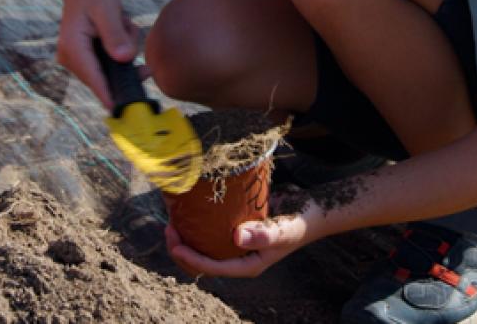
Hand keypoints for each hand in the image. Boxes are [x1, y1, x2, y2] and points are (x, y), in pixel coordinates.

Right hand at [55, 0, 140, 108]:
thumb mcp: (107, 9)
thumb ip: (116, 34)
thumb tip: (125, 59)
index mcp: (73, 48)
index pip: (94, 78)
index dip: (110, 95)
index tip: (125, 111)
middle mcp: (71, 59)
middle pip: (106, 77)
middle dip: (125, 58)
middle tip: (128, 28)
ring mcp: (78, 61)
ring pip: (112, 70)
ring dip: (124, 50)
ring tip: (121, 22)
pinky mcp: (87, 60)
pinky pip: (112, 64)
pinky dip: (121, 49)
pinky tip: (120, 27)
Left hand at [164, 196, 320, 277]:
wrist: (307, 211)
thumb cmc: (296, 224)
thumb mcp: (281, 230)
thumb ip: (262, 234)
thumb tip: (236, 238)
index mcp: (245, 265)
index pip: (212, 267)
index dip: (191, 258)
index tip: (175, 243)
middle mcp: (237, 257)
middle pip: (202, 261)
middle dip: (182, 250)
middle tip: (169, 229)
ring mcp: (234, 244)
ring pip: (202, 247)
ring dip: (185, 238)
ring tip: (172, 221)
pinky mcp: (234, 228)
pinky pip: (210, 231)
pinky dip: (196, 225)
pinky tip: (187, 209)